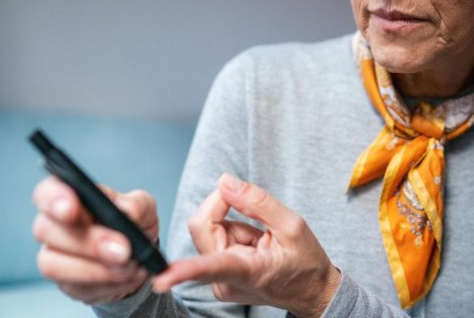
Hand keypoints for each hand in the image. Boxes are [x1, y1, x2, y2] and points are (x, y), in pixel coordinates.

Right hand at [32, 175, 157, 303]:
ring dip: (94, 269)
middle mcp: (53, 224)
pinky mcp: (66, 283)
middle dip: (87, 242)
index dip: (54, 199)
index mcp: (69, 195)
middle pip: (46, 230)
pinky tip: (124, 277)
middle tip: (122, 250)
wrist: (139, 256)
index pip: (46, 192)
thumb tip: (128, 212)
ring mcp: (54, 256)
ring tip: (128, 266)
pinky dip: (104, 284)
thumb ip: (136, 205)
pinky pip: (75, 287)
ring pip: (52, 264)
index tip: (70, 210)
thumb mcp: (143, 206)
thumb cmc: (133, 222)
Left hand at [153, 174, 340, 317]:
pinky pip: (215, 238)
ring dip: (234, 223)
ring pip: (209, 229)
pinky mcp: (216, 277)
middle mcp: (225, 281)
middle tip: (254, 210)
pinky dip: (234, 234)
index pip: (210, 267)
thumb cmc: (306, 263)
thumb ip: (256, 201)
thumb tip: (224, 181)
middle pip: (203, 225)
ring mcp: (219, 282)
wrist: (312, 292)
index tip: (161, 279)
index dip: (184, 270)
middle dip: (225, 208)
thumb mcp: (292, 225)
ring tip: (261, 239)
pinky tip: (254, 246)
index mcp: (247, 272)